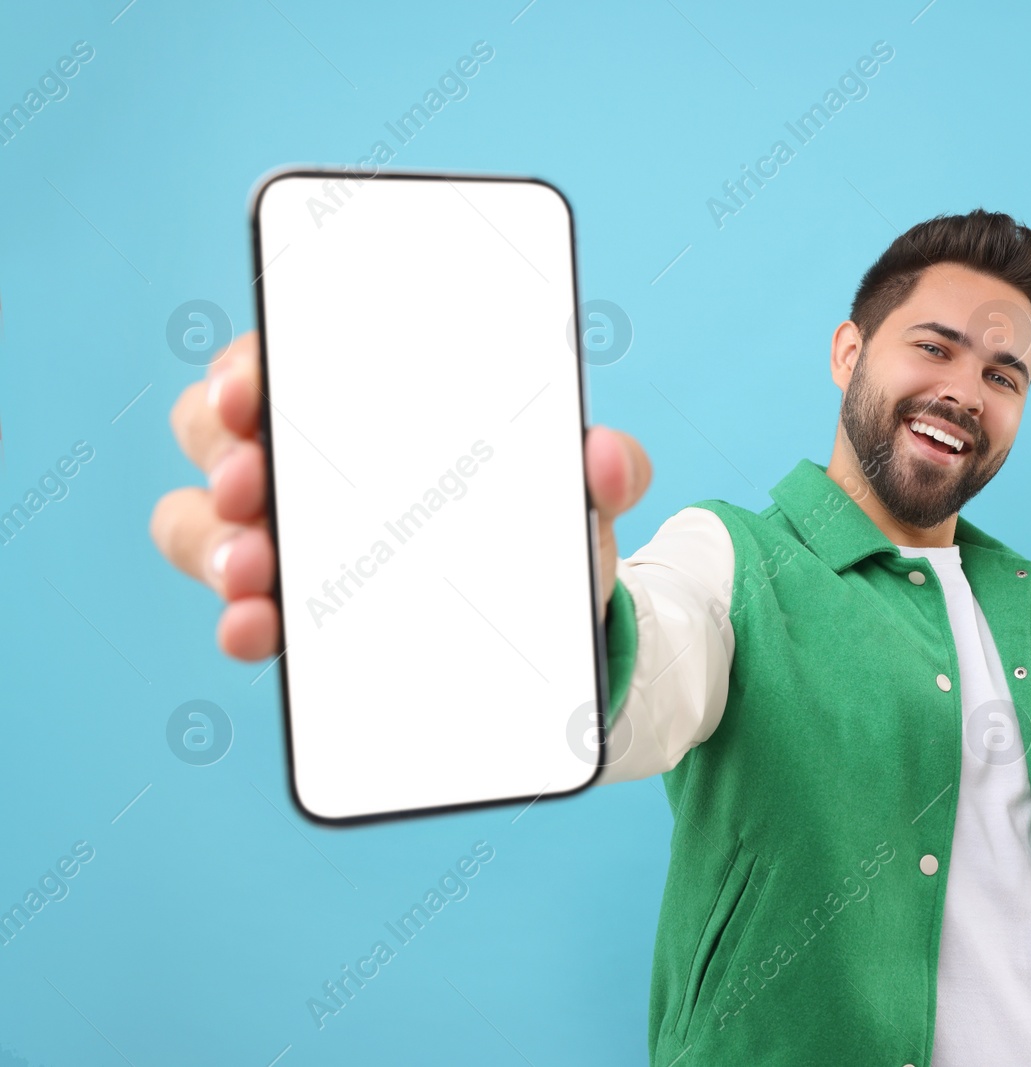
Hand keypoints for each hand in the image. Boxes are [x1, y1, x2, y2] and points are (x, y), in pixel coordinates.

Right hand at [150, 331, 652, 660]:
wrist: (550, 616)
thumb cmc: (542, 520)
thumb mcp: (578, 489)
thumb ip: (609, 466)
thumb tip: (608, 457)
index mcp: (361, 401)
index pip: (278, 356)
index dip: (246, 364)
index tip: (247, 386)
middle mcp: (305, 457)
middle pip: (214, 430)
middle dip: (221, 450)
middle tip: (254, 478)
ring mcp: (286, 533)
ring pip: (201, 519)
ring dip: (214, 540)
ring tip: (256, 566)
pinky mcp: (290, 607)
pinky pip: (237, 606)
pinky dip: (239, 618)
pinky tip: (256, 628)